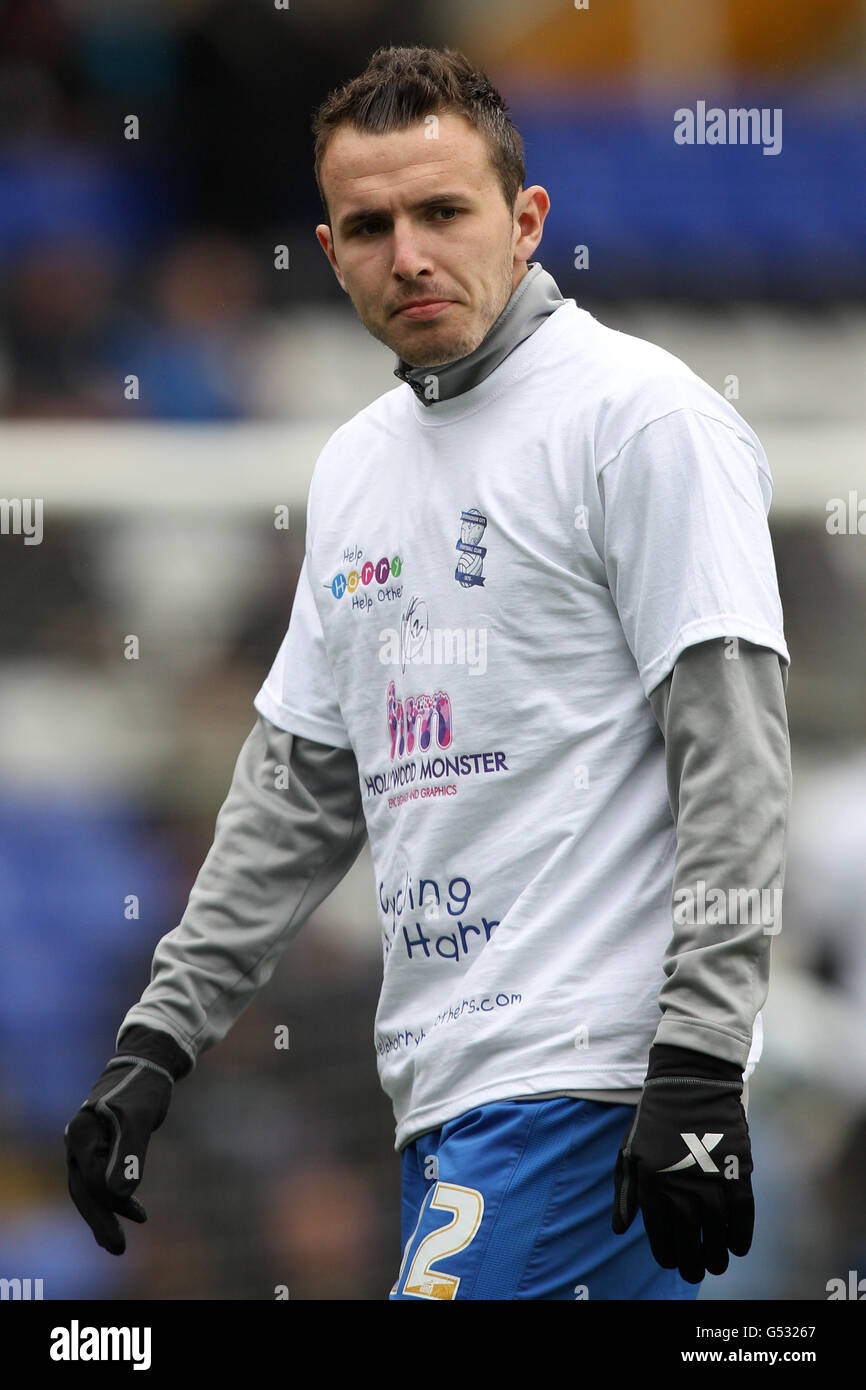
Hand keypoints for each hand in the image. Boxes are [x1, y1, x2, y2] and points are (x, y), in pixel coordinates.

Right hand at [65, 1025, 188, 1254]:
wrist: (147, 1063)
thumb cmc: (143, 1087)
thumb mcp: (140, 1119)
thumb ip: (130, 1154)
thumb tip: (119, 1194)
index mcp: (81, 1135)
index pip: (91, 1180)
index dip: (111, 1201)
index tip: (137, 1214)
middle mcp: (77, 1143)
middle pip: (83, 1190)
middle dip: (100, 1221)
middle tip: (117, 1250)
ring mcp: (86, 1146)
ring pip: (90, 1188)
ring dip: (105, 1214)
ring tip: (118, 1243)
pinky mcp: (100, 1147)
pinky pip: (101, 1179)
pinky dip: (115, 1197)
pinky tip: (134, 1210)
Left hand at [611, 1043, 753, 1282]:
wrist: (689, 1080)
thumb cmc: (655, 1118)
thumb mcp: (630, 1152)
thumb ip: (626, 1192)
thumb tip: (619, 1229)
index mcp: (651, 1181)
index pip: (659, 1232)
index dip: (666, 1253)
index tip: (670, 1261)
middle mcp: (681, 1184)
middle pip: (689, 1238)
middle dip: (691, 1261)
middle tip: (694, 1271)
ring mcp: (711, 1177)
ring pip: (716, 1231)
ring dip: (717, 1254)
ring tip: (716, 1263)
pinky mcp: (737, 1169)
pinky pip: (742, 1213)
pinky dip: (741, 1234)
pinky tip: (738, 1247)